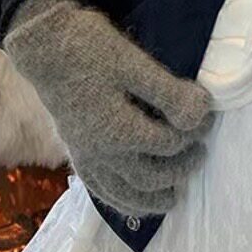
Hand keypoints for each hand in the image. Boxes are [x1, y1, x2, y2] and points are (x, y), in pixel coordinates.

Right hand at [5, 0, 211, 215]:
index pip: (168, 143)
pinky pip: (100, 190)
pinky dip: (120, 201)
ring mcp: (87, 157)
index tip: (206, 119)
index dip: (193, 133)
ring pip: (124, 194)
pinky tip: (135, 204)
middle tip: (201, 154)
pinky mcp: (77, 155)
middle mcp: (102, 152)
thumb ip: (168, 92)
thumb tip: (200, 114)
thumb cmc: (90, 49)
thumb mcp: (134, 63)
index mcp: (119, 129)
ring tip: (174, 197)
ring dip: (152, 201)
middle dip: (181, 168)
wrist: (44, 47)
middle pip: (151, 176)